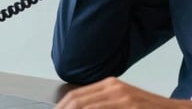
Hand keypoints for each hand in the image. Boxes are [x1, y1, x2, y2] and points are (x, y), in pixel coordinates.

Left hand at [55, 77, 191, 108]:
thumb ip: (101, 104)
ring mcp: (124, 100)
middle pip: (76, 102)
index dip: (61, 108)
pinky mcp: (131, 108)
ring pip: (86, 108)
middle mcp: (115, 89)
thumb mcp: (123, 102)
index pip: (74, 96)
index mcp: (110, 85)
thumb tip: (73, 107)